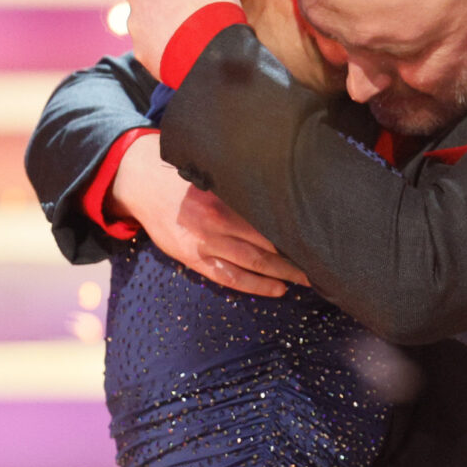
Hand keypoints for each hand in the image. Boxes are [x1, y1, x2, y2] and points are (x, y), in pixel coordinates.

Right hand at [112, 135, 308, 295]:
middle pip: (267, 241)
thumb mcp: (214, 177)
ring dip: (283, 272)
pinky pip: (231, 278)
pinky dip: (256, 285)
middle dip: (296, 254)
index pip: (269, 216)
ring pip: (253, 262)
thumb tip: (281, 201)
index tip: (317, 236)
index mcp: (227, 196)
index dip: (295, 229)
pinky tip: (277, 289)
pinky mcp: (195, 259)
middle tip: (322, 261)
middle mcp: (218, 220)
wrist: (143, 186)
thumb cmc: (186, 181)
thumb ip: (241, 190)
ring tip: (308, 280)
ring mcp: (206, 242)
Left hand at [129, 0, 244, 72]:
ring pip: (153, 17)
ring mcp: (135, 21)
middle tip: (198, 8)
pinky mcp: (139, 47)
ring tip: (192, 31)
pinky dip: (166, 43)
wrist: (212, 54)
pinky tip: (184, 46)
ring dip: (169, 20)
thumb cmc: (216, 8)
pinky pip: (153, 42)